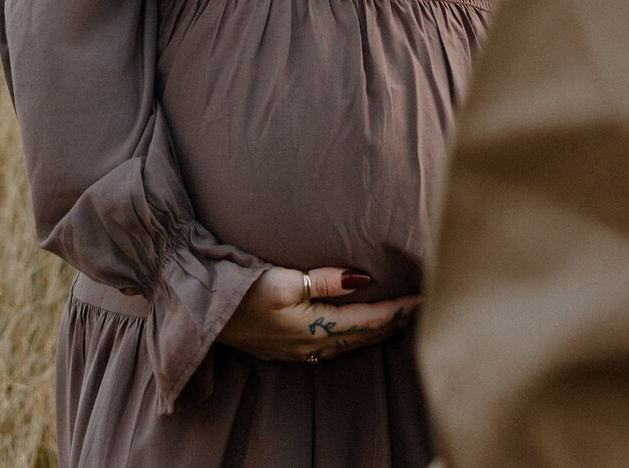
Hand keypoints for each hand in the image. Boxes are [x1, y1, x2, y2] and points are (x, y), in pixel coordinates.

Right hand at [217, 265, 419, 362]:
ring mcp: (299, 350)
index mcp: (316, 327)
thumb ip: (324, 280)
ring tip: (398, 326)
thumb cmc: (242, 291)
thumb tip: (363, 280)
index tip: (423, 299)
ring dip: (375, 335)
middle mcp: (312, 344)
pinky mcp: (287, 348)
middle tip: (421, 310)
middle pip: (363, 336)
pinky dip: (352, 342)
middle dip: (393, 324)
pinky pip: (332, 349)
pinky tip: (355, 339)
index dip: (397, 311)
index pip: (368, 320)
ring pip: (349, 346)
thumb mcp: (282, 279)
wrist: (205, 314)